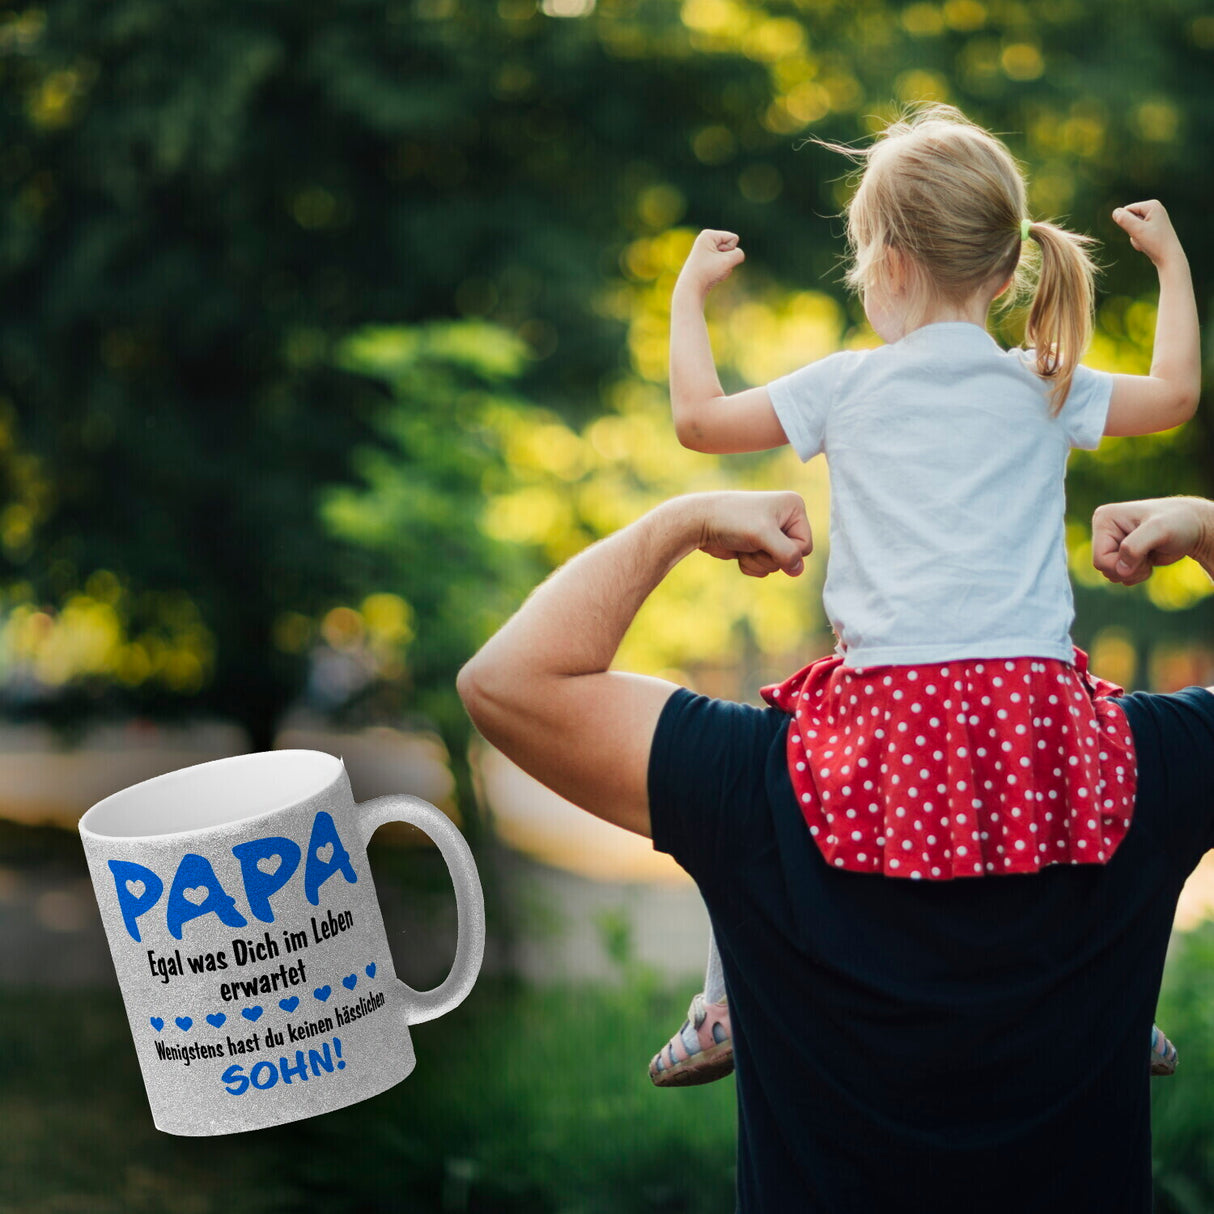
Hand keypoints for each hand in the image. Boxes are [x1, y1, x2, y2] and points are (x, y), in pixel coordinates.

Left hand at [677, 229, 745, 297]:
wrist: (691, 288)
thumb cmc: (707, 272)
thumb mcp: (728, 261)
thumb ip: (739, 254)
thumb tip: (738, 254)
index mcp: (708, 234)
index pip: (734, 238)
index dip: (730, 251)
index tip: (715, 259)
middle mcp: (706, 240)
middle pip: (731, 247)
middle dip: (727, 259)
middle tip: (713, 266)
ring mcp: (707, 251)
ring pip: (729, 257)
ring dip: (725, 267)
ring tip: (711, 272)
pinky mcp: (709, 261)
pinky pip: (724, 264)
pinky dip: (721, 271)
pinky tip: (711, 275)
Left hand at [695, 490, 812, 577]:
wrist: (700, 522)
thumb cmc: (732, 520)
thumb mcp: (763, 535)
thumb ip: (787, 553)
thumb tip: (798, 570)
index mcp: (794, 507)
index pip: (805, 545)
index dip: (786, 551)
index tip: (766, 540)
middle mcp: (785, 518)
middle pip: (792, 557)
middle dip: (770, 557)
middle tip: (752, 543)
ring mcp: (771, 533)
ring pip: (777, 565)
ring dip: (758, 561)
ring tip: (744, 546)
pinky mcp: (757, 545)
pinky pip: (764, 567)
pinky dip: (751, 565)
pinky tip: (739, 552)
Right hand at [1091, 496, 1213, 584]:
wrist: (1194, 527)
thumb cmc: (1179, 522)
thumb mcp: (1159, 530)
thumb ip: (1135, 547)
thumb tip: (1120, 571)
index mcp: (1104, 519)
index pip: (1099, 559)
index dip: (1122, 565)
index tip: (1145, 553)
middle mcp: (1104, 530)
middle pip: (1104, 569)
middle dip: (1129, 569)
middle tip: (1148, 555)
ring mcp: (1112, 542)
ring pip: (1111, 574)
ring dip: (1134, 572)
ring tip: (1149, 556)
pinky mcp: (1121, 553)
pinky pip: (1120, 575)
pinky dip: (1136, 574)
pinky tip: (1149, 560)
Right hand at [1113, 201, 1184, 269]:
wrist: (1169, 257)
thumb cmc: (1155, 243)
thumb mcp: (1137, 230)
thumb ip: (1124, 219)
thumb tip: (1115, 211)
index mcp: (1152, 205)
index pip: (1126, 210)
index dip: (1127, 224)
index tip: (1140, 231)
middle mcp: (1154, 209)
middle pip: (1129, 218)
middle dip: (1131, 230)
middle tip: (1144, 237)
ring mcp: (1154, 218)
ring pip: (1132, 227)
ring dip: (1135, 237)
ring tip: (1147, 241)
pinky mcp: (1154, 228)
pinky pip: (1138, 233)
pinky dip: (1139, 240)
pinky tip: (1149, 244)